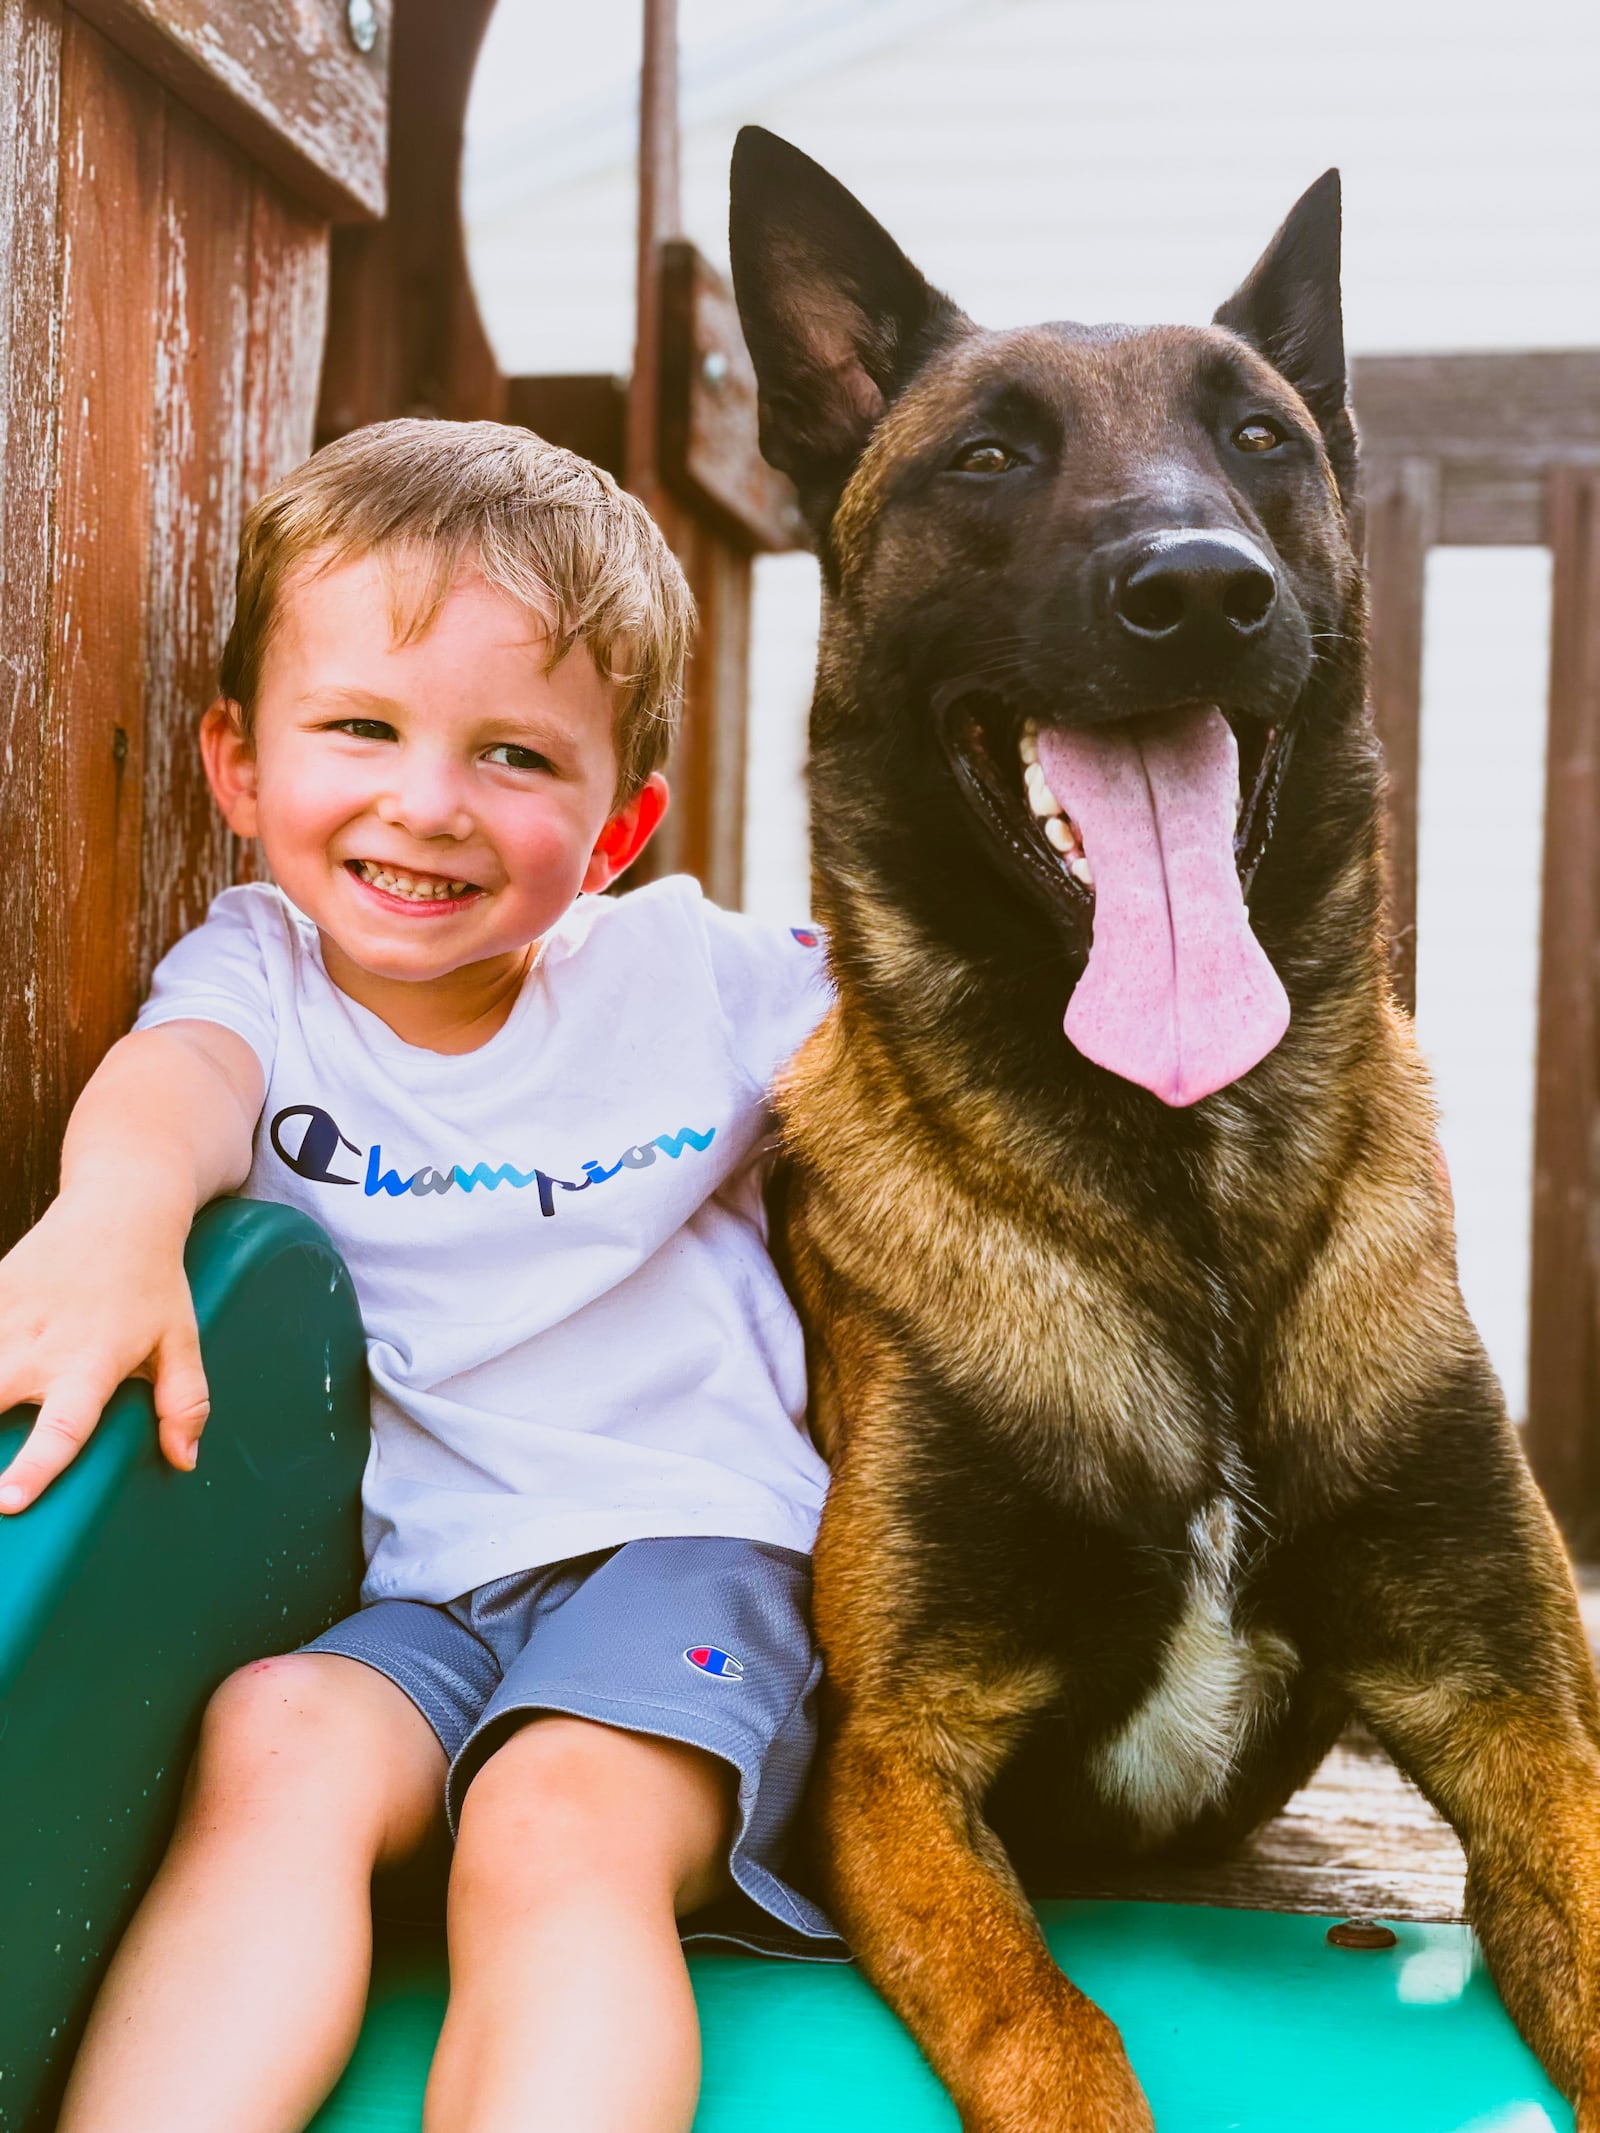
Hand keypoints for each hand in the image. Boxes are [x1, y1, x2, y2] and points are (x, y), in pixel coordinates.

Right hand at [0, 1198, 209, 1512]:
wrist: (120, 1209)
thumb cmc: (154, 1284)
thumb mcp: (181, 1341)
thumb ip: (184, 1402)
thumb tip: (184, 1460)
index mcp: (94, 1362)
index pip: (64, 1426)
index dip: (34, 1467)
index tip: (6, 1502)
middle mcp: (43, 1344)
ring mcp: (8, 1316)